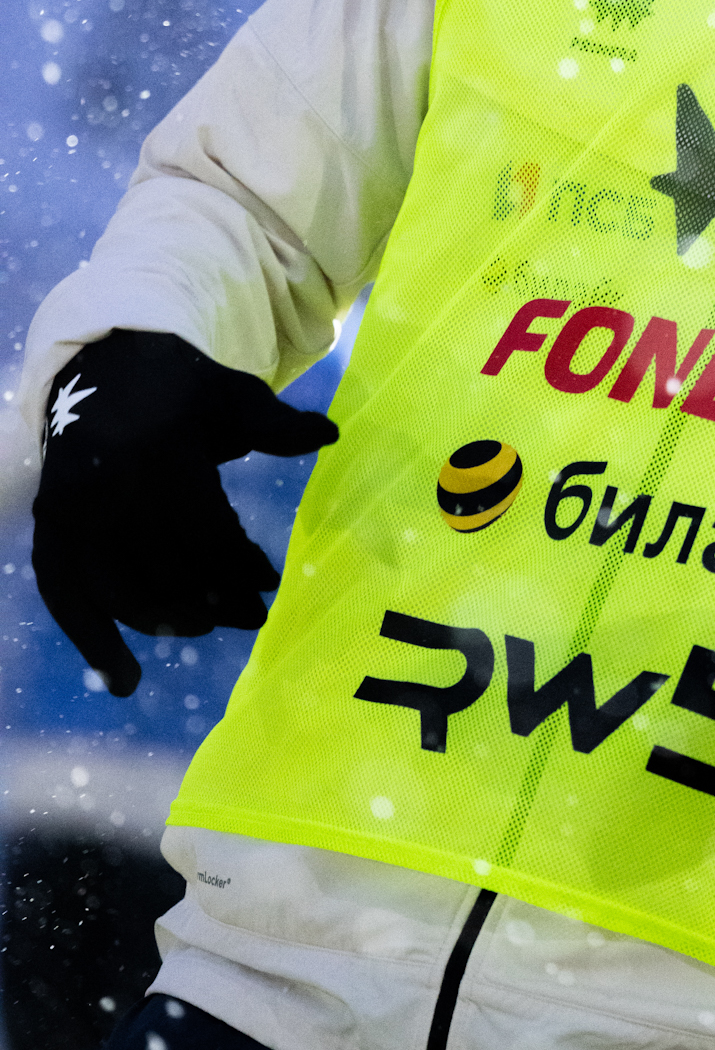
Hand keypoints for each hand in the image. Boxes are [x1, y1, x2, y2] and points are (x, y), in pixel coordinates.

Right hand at [32, 330, 338, 698]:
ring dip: (171, 622)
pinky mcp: (49, 529)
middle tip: (252, 615)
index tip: (270, 584)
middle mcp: (112, 489)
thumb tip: (330, 435)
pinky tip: (127, 681)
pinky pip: (65, 598)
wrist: (104, 369)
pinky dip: (92, 643)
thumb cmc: (183, 391)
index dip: (244, 569)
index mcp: (163, 457)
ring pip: (124, 593)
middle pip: (172, 572)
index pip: (210, 537)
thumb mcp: (234, 397)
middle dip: (218, 602)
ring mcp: (73, 512)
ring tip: (209, 626)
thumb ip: (278, 425)